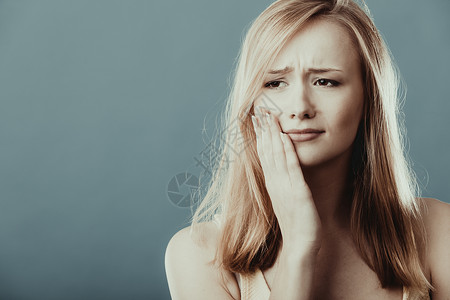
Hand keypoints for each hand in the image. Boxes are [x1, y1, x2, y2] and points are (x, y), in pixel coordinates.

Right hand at [251, 106, 322, 254]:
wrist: (299, 244)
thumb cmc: (295, 222)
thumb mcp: (285, 198)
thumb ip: (282, 182)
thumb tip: (280, 168)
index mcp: (272, 182)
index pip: (263, 153)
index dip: (260, 134)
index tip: (257, 118)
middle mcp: (274, 181)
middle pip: (266, 149)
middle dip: (263, 128)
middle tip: (259, 108)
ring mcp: (284, 186)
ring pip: (275, 154)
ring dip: (272, 133)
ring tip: (268, 115)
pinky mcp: (297, 192)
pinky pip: (290, 168)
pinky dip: (286, 151)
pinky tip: (284, 137)